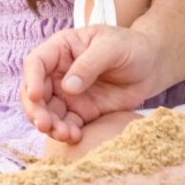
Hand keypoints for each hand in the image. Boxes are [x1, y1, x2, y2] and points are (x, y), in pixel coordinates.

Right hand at [22, 25, 164, 143]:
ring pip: (48, 112)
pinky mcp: (81, 111)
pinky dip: (66, 132)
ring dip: (50, 125)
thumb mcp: (111, 47)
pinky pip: (67, 124)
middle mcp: (59, 72)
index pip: (36, 63)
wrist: (152, 66)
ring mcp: (68, 94)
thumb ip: (89, 64)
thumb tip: (67, 87)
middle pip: (35, 92)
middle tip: (44, 124)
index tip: (35, 96)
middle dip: (36, 110)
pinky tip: (75, 137)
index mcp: (61, 49)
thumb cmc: (131, 47)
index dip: (32, 79)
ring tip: (64, 135)